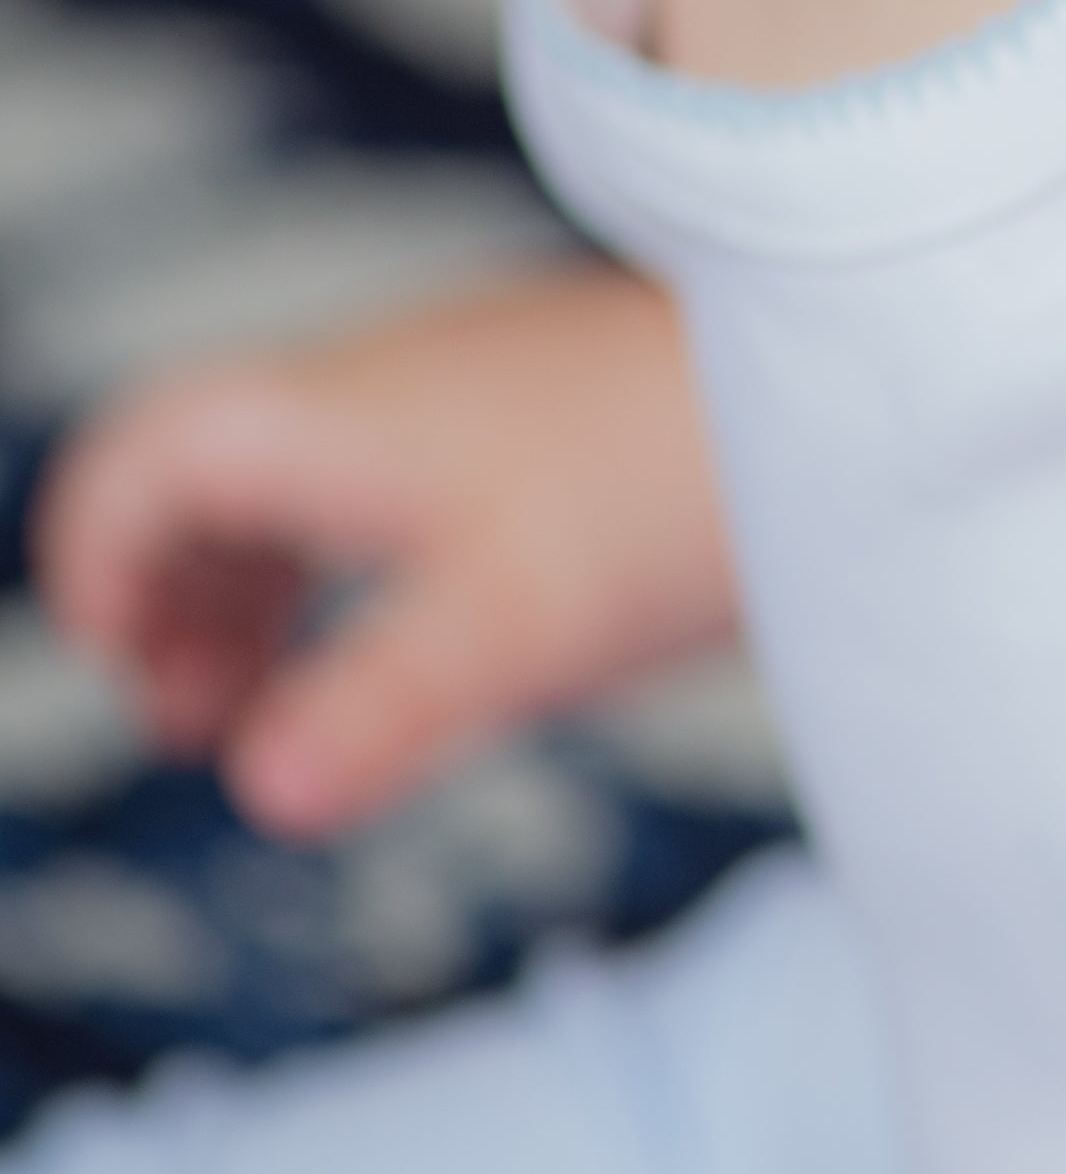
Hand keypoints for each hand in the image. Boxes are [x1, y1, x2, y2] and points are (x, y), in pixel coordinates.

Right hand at [37, 262, 741, 836]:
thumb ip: (384, 706)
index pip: (153, 448)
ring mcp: (464, 400)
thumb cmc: (686, 484)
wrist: (861, 385)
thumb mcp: (519, 622)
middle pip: (208, 469)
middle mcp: (390, 391)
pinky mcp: (534, 430)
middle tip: (179, 711)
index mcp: (349, 417)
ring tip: (250, 711)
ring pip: (299, 484)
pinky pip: (388, 492)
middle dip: (163, 589)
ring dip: (249, 591)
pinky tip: (399, 655)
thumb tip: (262, 788)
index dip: (96, 547)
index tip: (113, 657)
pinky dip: (347, 574)